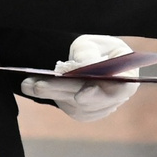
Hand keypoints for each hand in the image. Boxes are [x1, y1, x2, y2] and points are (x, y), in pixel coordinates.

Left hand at [19, 35, 138, 123]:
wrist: (87, 58)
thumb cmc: (95, 48)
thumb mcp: (91, 43)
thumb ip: (88, 52)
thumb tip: (84, 65)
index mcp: (127, 75)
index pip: (122, 89)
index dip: (101, 93)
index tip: (80, 94)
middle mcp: (117, 96)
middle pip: (91, 99)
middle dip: (63, 91)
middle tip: (39, 85)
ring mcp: (102, 108)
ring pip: (76, 106)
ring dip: (51, 94)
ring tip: (28, 83)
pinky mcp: (85, 112)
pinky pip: (68, 108)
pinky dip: (51, 97)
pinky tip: (34, 87)